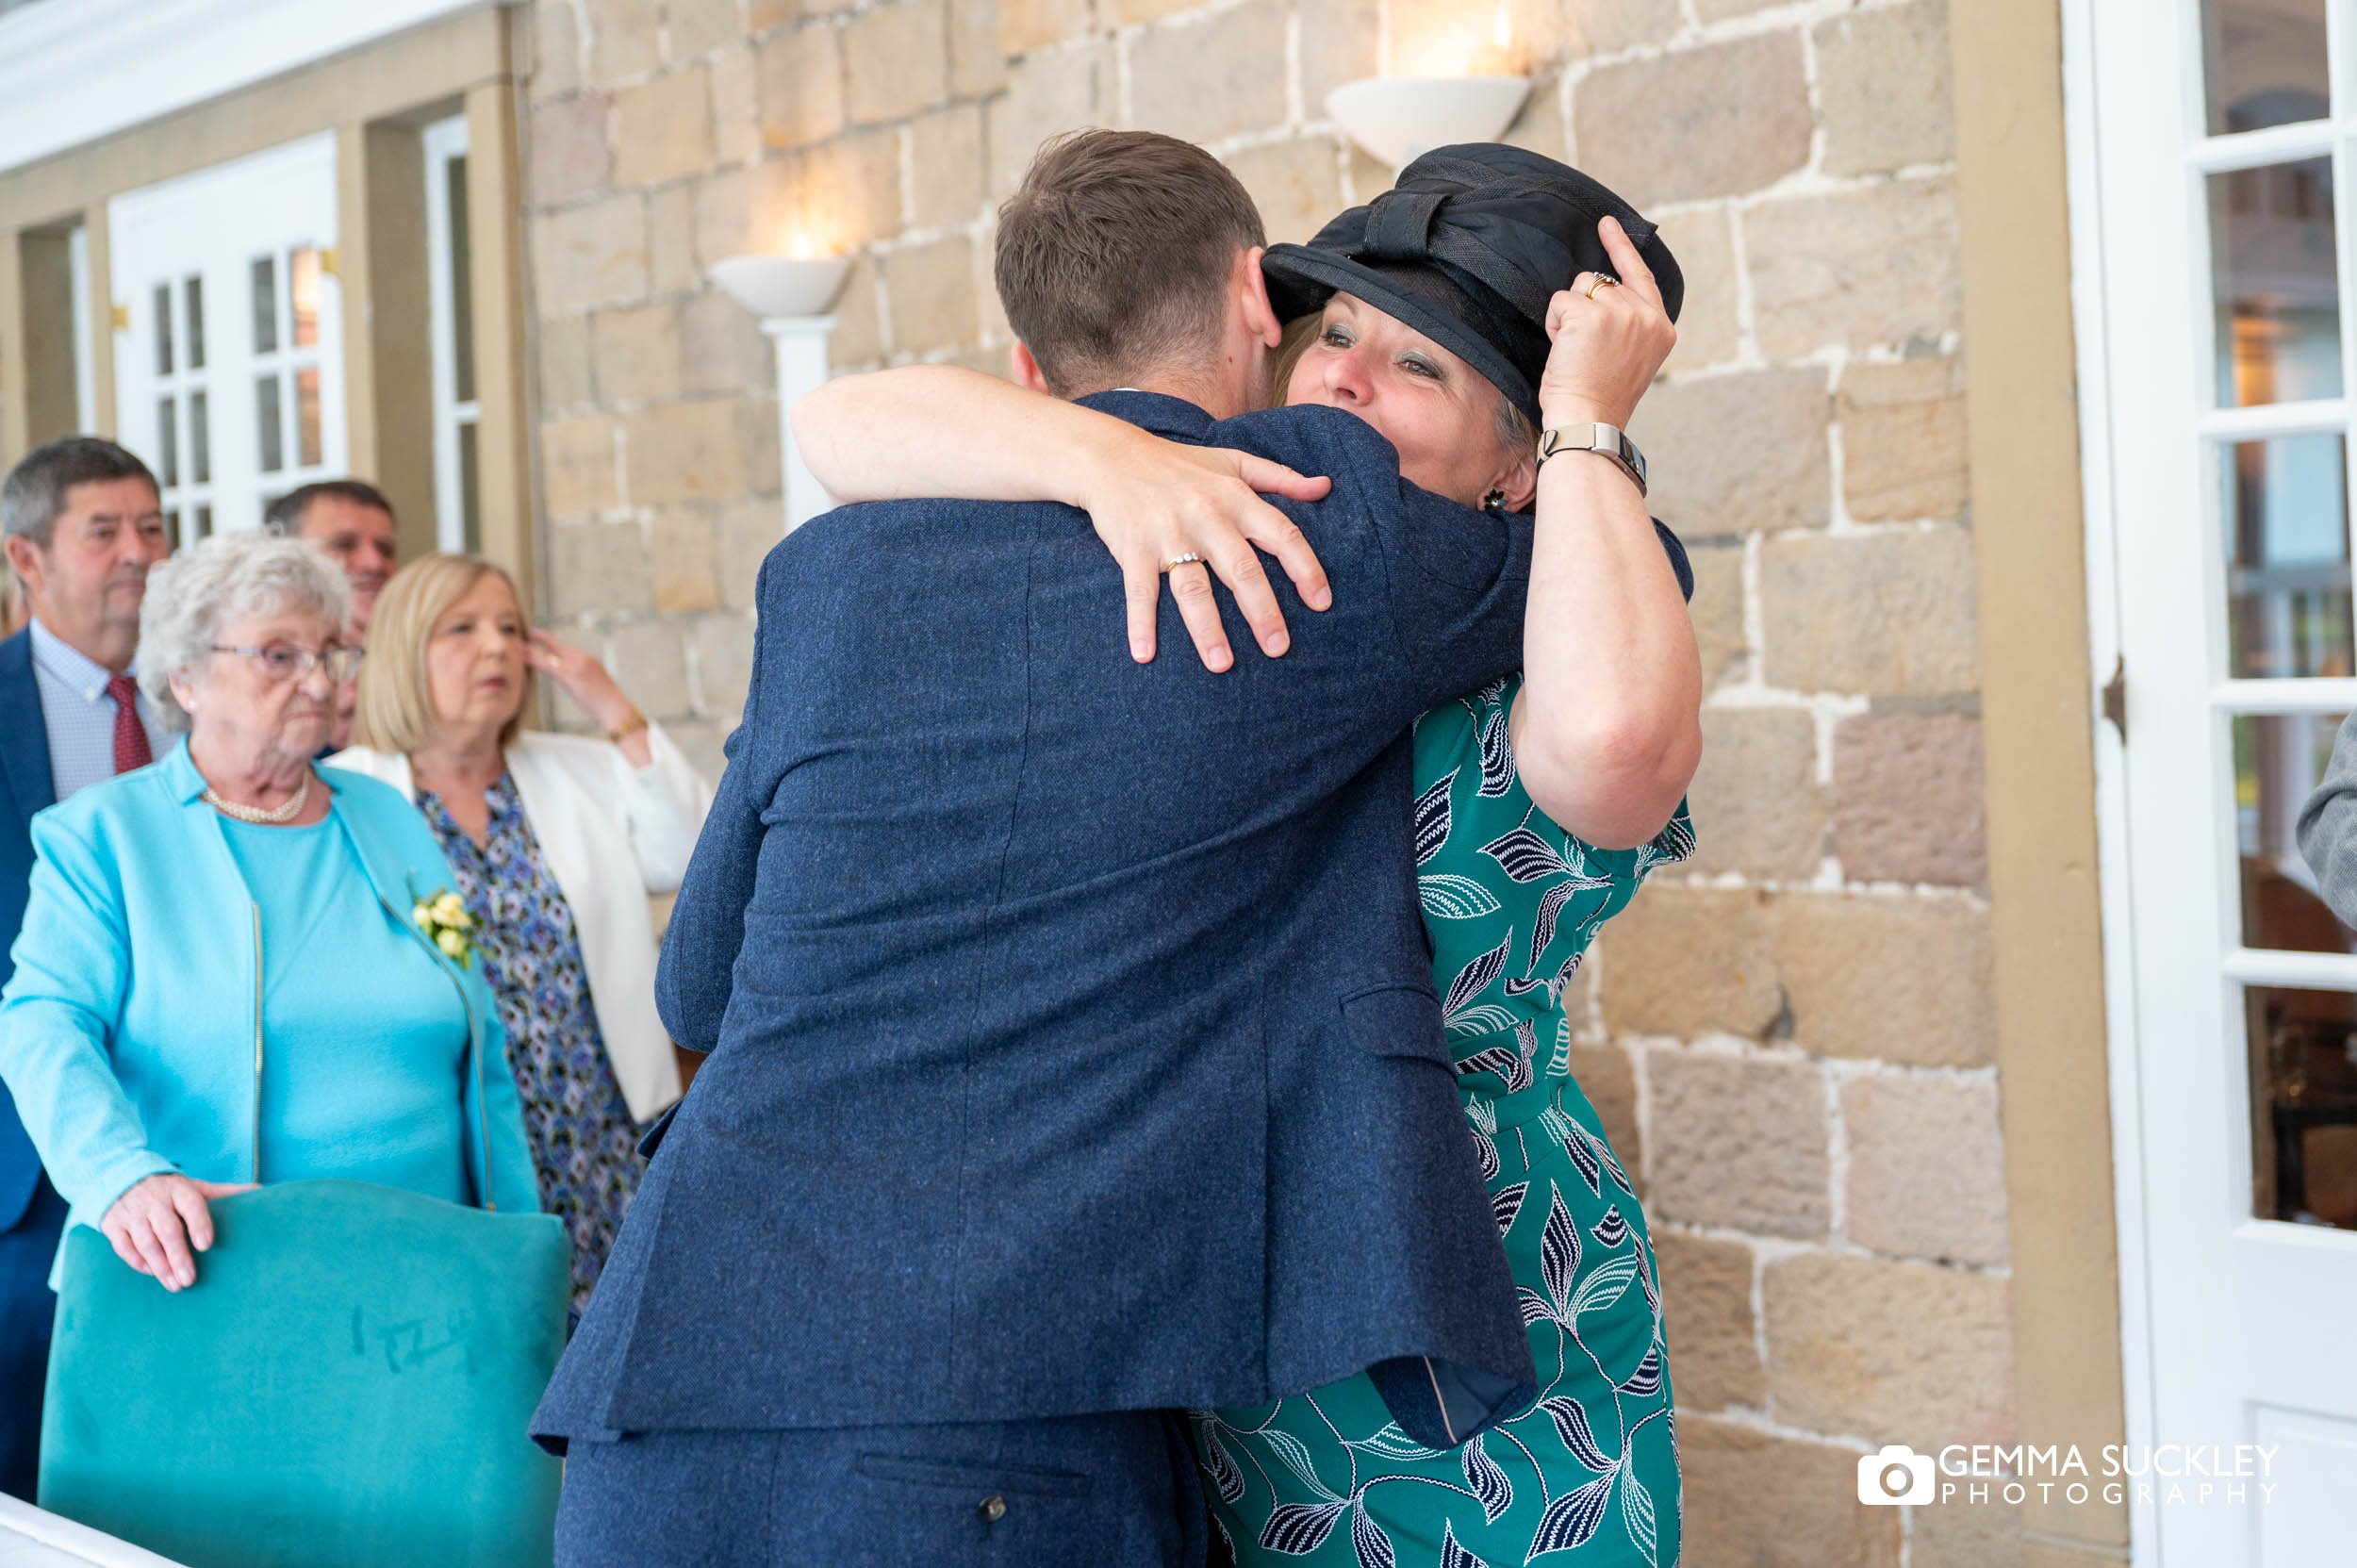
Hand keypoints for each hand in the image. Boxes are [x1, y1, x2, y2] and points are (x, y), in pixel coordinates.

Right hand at [100, 1174, 254, 1290]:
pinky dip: (137, 1262)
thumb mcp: (196, 1188)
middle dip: (179, 1257)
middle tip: (190, 1280)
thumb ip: (226, 1193)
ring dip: (160, 1265)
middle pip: (168, 1230)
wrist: (123, 1177)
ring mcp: (132, 1212)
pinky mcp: (113, 1224)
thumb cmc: (170, 1191)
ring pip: (145, 1241)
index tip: (206, 1246)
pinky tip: (151, 1274)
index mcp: (179, 1190)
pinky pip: (123, 1246)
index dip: (199, 1224)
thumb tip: (262, 1191)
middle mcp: (154, 1200)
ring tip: (174, 1284)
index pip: (191, 1205)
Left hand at [526, 629, 635, 733]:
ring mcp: (576, 666)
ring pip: (548, 655)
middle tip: (524, 634)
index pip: (565, 647)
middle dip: (540, 639)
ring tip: (516, 647)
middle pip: (556, 645)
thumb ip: (582, 678)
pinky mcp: (570, 676)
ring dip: (531, 651)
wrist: (615, 708)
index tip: (537, 634)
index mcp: (589, 660)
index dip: (550, 639)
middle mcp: (582, 658)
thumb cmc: (607, 703)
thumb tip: (572, 680)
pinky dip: (534, 660)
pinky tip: (522, 659)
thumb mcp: (595, 685)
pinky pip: (547, 665)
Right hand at [1077, 435, 1334, 670]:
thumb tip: (1326, 486)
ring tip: (1222, 665)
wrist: (1111, 455)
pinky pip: (1139, 590)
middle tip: (1279, 649)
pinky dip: (1140, 622)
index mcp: (1236, 497)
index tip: (1322, 604)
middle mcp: (1206, 516)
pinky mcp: (1132, 548)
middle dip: (1262, 611)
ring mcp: (1167, 533)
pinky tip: (1145, 654)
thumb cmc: (1180, 465)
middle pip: (1241, 569)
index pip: (1281, 534)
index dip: (1305, 569)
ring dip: (1207, 628)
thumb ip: (1281, 477)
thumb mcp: (1233, 462)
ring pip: (1192, 587)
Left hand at [1538, 216, 1677, 430]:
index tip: (1607, 224)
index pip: (1641, 276)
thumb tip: (1602, 292)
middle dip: (1583, 307)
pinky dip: (1554, 323)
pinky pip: (1560, 301)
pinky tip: (1564, 349)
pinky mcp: (1592, 314)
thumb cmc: (1600, 398)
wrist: (1589, 421)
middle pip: (1602, 282)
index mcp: (1661, 328)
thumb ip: (1629, 323)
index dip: (1621, 248)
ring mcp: (1622, 312)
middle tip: (1583, 349)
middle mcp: (1647, 316)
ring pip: (1580, 287)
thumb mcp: (1631, 357)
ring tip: (1575, 351)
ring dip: (1568, 315)